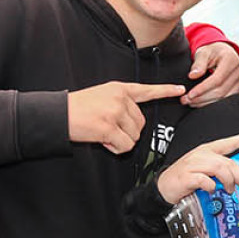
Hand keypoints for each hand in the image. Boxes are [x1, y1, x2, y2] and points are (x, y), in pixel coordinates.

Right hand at [68, 81, 184, 153]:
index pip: (147, 90)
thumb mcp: (101, 96)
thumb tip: (134, 124)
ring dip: (120, 141)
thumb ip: (120, 104)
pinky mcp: (109, 127)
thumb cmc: (78, 108)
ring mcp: (115, 112)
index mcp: (119, 89)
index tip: (181, 90)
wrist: (57, 114)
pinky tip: (102, 140)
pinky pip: (125, 146)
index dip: (165, 91)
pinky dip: (115, 148)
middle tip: (107, 129)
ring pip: (134, 137)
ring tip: (102, 133)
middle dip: (128, 132)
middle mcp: (120, 98)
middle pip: (141, 124)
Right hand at [156, 131, 238, 203]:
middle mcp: (202, 155)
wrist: (164, 188)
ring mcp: (194, 164)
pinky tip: (210, 190)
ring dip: (228, 181)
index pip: (230, 142)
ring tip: (229, 190)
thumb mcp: (206, 171)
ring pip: (220, 168)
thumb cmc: (186, 179)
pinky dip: (211, 186)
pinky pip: (205, 180)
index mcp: (208, 150)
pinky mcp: (187, 176)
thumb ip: (222, 172)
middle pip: (229, 162)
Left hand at [182, 42, 238, 106]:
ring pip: (223, 98)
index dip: (203, 89)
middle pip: (221, 91)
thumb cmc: (212, 50)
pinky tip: (201, 102)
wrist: (221, 51)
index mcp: (231, 60)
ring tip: (192, 102)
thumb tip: (193, 75)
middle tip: (187, 100)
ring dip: (206, 102)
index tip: (190, 95)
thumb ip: (198, 63)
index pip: (217, 79)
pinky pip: (225, 99)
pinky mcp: (237, 87)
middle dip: (202, 98)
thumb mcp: (203, 52)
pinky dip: (212, 102)